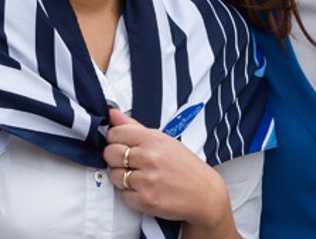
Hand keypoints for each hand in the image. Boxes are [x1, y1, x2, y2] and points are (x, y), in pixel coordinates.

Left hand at [104, 109, 235, 235]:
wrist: (205, 195)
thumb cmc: (186, 167)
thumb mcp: (164, 140)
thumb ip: (135, 127)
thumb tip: (112, 114)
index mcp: (153, 140)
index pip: (115, 133)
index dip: (114, 140)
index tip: (121, 144)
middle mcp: (149, 158)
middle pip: (110, 153)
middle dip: (115, 159)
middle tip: (129, 163)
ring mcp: (147, 180)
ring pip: (114, 175)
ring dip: (122, 178)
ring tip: (139, 177)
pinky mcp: (145, 200)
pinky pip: (122, 195)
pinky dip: (130, 194)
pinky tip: (144, 190)